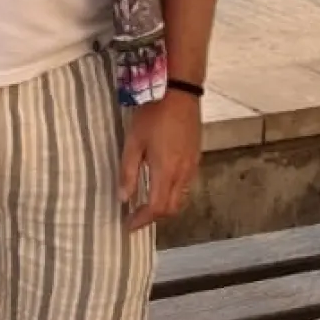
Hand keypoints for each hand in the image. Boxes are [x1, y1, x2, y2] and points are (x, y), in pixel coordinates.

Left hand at [120, 90, 202, 230]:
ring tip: (145, 206)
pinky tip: (160, 187)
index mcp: (166, 171)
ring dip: (164, 207)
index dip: (142, 220)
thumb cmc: (152, 115)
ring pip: (181, 198)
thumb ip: (128, 172)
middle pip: (172, 208)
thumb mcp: (133, 142)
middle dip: (154, 218)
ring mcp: (192, 166)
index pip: (157, 208)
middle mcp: (183, 173)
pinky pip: (186, 186)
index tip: (128, 225)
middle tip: (135, 218)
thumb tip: (123, 197)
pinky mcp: (195, 157)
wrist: (179, 93)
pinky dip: (173, 194)